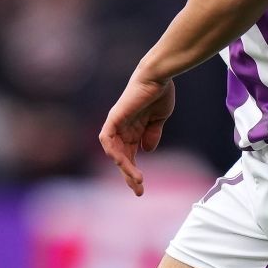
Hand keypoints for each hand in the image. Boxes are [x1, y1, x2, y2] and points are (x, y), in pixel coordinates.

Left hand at [99, 73, 175, 195]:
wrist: (158, 77)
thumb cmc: (160, 93)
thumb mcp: (158, 119)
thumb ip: (152, 134)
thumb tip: (147, 150)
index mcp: (133, 131)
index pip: (129, 156)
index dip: (133, 172)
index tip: (141, 187)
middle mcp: (123, 129)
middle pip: (121, 158)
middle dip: (129, 175)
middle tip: (138, 190)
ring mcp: (117, 124)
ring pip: (114, 152)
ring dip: (125, 167)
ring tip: (137, 180)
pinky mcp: (114, 118)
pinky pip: (107, 139)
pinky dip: (112, 151)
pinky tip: (122, 163)